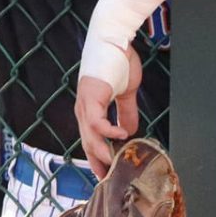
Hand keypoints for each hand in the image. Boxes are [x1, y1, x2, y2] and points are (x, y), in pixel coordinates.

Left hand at [75, 44, 142, 177]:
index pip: (91, 139)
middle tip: (108, 180)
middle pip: (87, 142)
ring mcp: (85, 102)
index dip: (97, 157)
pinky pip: (97, 121)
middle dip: (97, 163)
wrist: (114, 37)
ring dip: (101, 152)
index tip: (107, 173)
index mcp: (90, 108)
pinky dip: (108, 131)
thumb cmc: (118, 60)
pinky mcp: (92, 95)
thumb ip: (126, 111)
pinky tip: (121, 135)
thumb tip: (131, 132)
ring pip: (89, 135)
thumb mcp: (125, 92)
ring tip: (114, 164)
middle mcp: (84, 108)